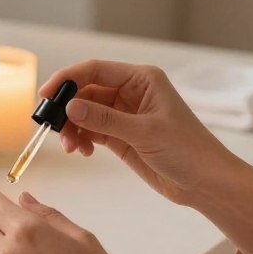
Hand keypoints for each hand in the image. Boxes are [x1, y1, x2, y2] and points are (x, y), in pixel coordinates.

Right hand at [41, 59, 252, 253]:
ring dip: (73, 127)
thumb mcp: (144, 133)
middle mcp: (131, 92)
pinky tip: (83, 151)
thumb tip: (70, 107)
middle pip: (86, 91)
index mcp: (141, 79)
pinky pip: (92, 130)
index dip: (67, 79)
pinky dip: (82, 138)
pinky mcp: (121, 135)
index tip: (46, 95)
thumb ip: (105, 119)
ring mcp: (125, 114)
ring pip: (85, 112)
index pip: (94, 69)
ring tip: (72, 147)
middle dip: (67, 109)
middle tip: (53, 128)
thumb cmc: (188, 151)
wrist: (206, 184)